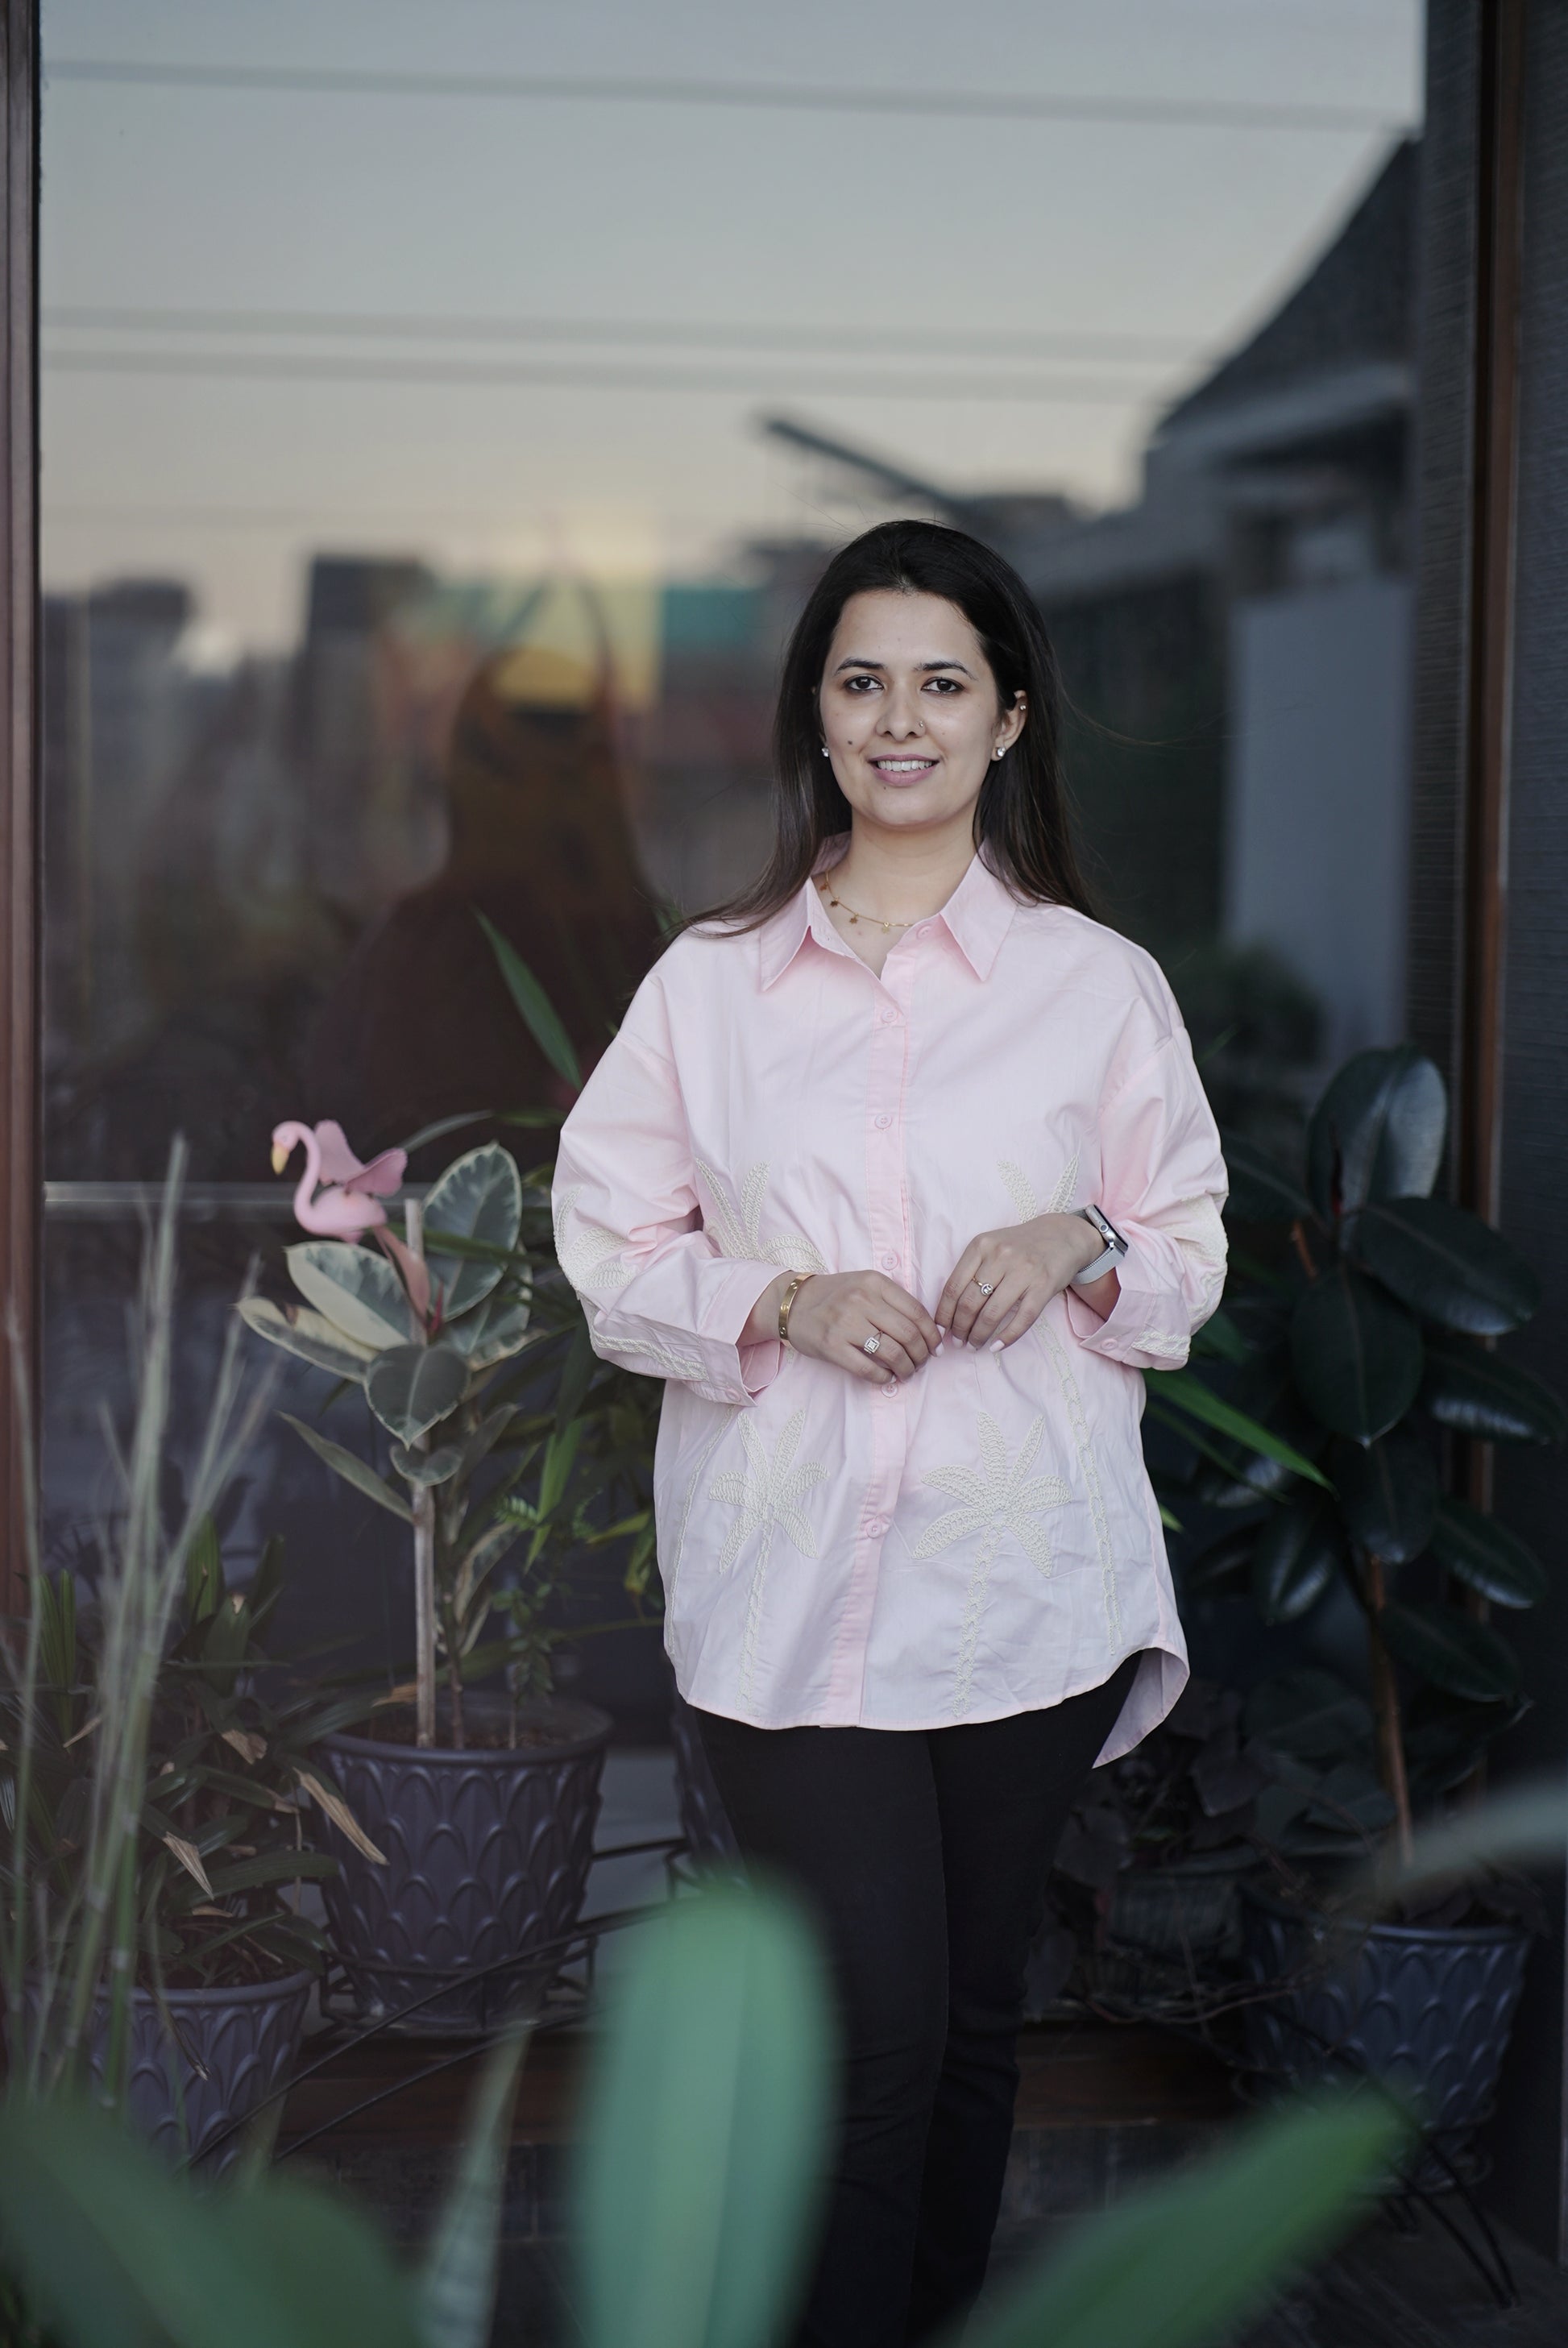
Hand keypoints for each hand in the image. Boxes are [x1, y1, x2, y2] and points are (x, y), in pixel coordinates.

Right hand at [783, 1269, 942, 1387]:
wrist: (792, 1304)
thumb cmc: (836, 1296)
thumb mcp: (865, 1285)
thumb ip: (895, 1302)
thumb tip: (930, 1332)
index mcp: (874, 1282)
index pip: (917, 1312)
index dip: (932, 1335)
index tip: (936, 1348)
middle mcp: (861, 1300)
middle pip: (908, 1334)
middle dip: (922, 1355)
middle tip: (922, 1363)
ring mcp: (845, 1323)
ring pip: (892, 1353)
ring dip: (906, 1369)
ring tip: (906, 1372)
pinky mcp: (831, 1345)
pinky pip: (868, 1369)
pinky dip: (883, 1378)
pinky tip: (887, 1377)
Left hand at [936, 1214, 1105, 1349]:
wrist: (1061, 1236)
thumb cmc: (1019, 1246)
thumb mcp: (991, 1247)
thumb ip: (971, 1270)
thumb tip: (949, 1311)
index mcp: (981, 1246)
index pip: (953, 1287)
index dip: (943, 1314)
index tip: (940, 1331)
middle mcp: (1000, 1256)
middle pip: (969, 1303)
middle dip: (960, 1329)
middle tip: (958, 1342)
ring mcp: (1023, 1271)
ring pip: (992, 1314)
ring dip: (979, 1336)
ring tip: (974, 1345)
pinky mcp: (1044, 1286)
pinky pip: (1022, 1319)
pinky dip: (1007, 1337)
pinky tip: (996, 1346)